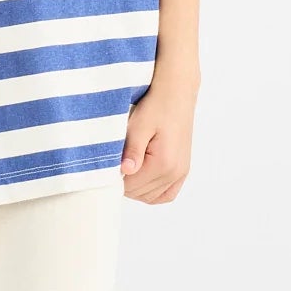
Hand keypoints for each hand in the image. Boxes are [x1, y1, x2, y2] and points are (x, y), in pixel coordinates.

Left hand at [120, 76, 196, 203]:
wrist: (177, 93)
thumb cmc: (156, 106)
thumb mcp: (139, 125)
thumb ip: (132, 150)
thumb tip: (125, 171)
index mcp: (163, 163)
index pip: (130, 186)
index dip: (114, 177)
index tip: (107, 162)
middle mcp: (174, 172)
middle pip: (138, 193)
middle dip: (124, 181)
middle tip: (116, 160)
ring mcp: (180, 173)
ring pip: (150, 197)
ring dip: (136, 187)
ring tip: (128, 165)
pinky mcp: (182, 170)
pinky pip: (166, 194)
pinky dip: (152, 191)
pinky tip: (142, 178)